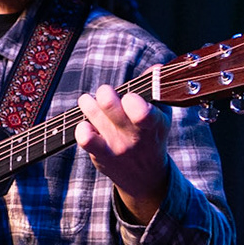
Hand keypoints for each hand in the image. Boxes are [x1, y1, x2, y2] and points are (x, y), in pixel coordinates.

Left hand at [75, 83, 170, 224]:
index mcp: (154, 123)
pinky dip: (81, 125)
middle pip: (108, 104)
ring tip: (91, 103)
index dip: (131, 99)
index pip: (141, 112)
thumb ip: (156, 88)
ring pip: (92, 112)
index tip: (129, 96)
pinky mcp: (100, 154)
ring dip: (88, 102)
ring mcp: (116, 146)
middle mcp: (134, 136)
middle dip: (104, 92)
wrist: (146, 176)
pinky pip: (83, 136)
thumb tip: (156, 68)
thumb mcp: (162, 114)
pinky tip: (87, 123)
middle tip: (106, 94)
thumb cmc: (152, 135)